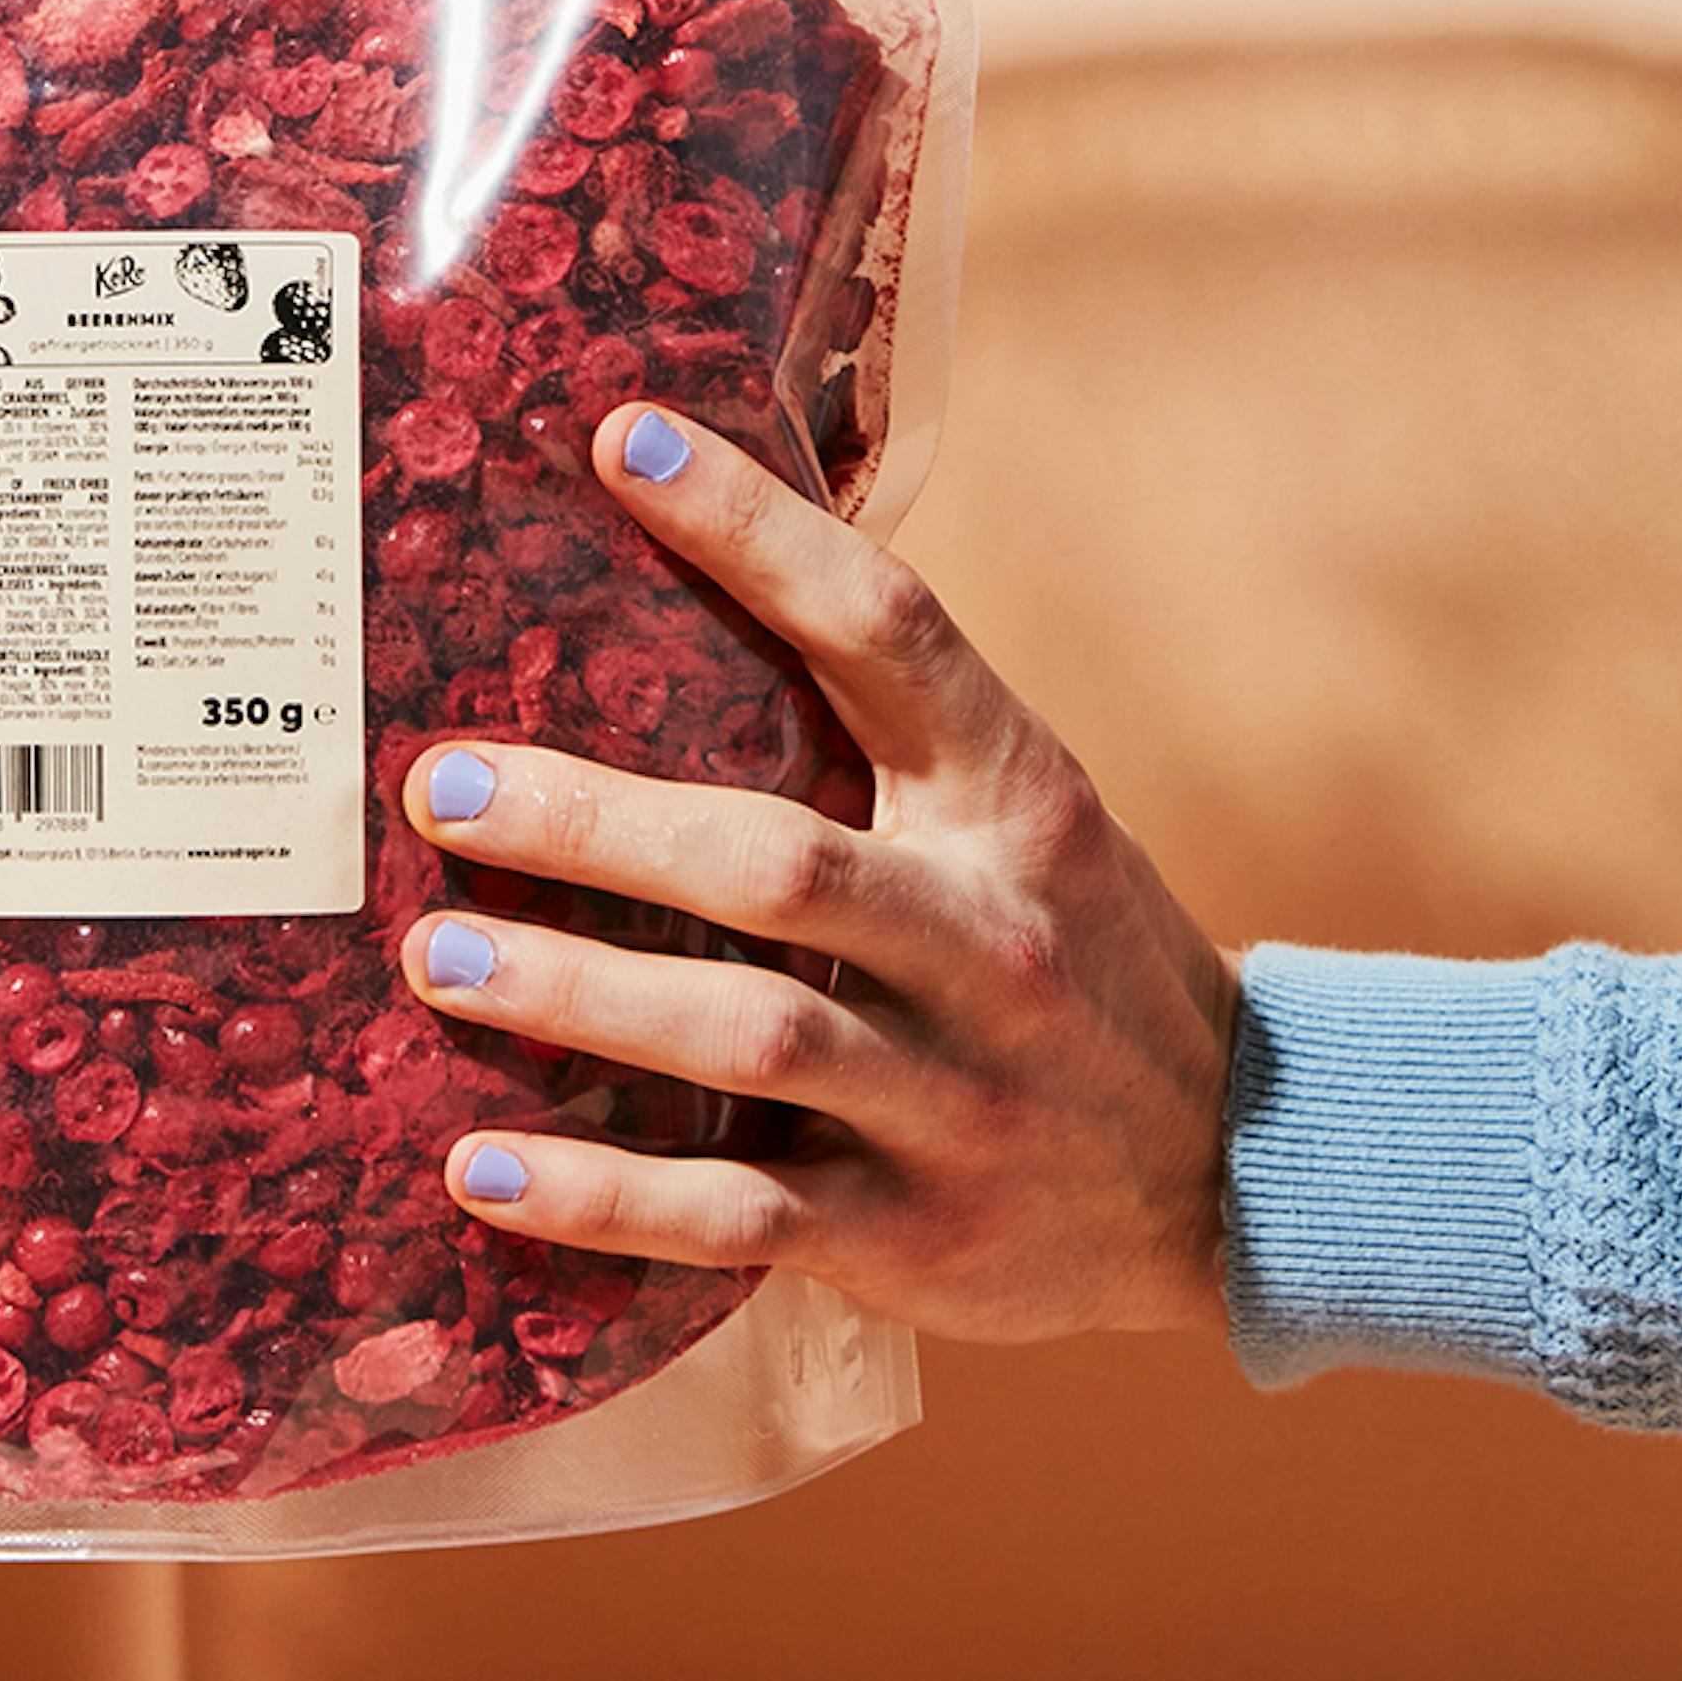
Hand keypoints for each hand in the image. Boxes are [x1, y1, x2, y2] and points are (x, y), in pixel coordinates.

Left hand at [403, 405, 1238, 1340]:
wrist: (1245, 1183)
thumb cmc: (1075, 959)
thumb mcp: (1021, 820)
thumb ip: (889, 726)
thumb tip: (696, 560)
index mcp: (1019, 804)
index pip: (890, 630)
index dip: (756, 530)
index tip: (621, 442)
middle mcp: (995, 943)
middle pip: (781, 864)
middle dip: (598, 822)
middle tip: (446, 786)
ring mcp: (962, 1100)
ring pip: (750, 1038)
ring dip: (579, 998)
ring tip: (436, 957)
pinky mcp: (917, 1238)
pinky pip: (735, 1217)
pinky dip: (600, 1199)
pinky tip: (476, 1167)